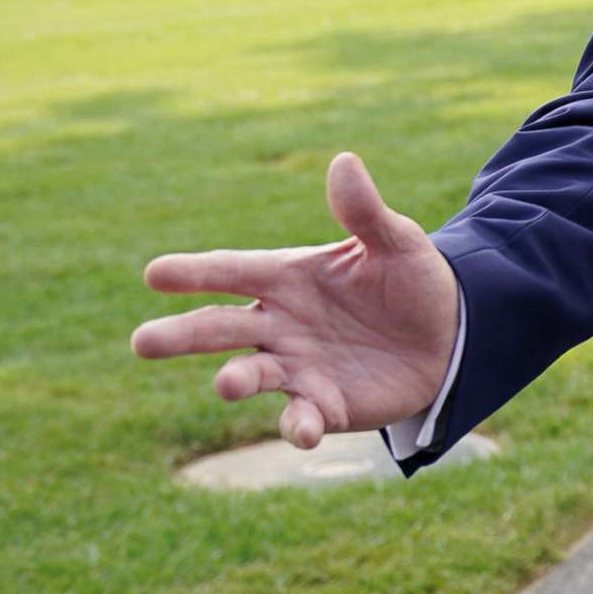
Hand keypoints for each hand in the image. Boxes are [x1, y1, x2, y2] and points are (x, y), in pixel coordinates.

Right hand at [132, 151, 460, 448]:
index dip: (194, 272)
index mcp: (286, 276)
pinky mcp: (321, 404)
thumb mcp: (396, 242)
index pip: (230, 271)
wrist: (450, 336)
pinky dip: (298, 425)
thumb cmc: (411, 281)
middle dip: (181, 335)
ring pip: (250, 374)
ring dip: (235, 380)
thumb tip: (344, 162)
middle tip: (141, 342)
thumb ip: (364, 211)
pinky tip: (305, 431)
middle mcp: (278, 322)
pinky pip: (300, 416)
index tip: (153, 273)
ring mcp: (295, 365)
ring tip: (226, 384)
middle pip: (219, 327)